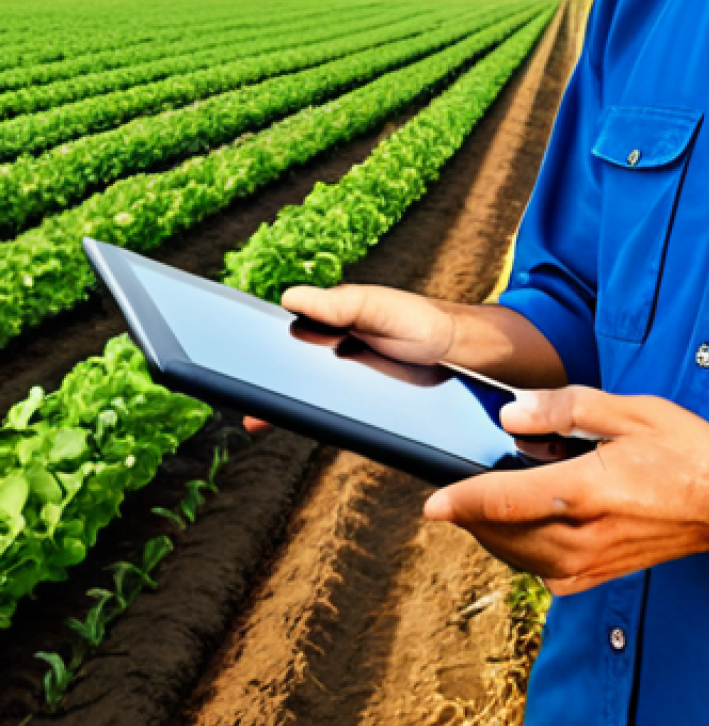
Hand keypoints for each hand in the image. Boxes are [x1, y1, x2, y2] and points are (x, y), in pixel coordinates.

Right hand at [244, 284, 454, 432]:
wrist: (460, 352)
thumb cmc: (419, 320)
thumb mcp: (377, 306)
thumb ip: (337, 304)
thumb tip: (289, 297)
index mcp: (329, 323)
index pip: (284, 338)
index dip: (257, 351)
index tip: (232, 362)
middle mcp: (333, 354)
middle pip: (290, 373)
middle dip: (264, 389)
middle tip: (243, 405)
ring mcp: (347, 382)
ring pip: (309, 397)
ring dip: (285, 408)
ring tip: (258, 420)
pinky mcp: (364, 405)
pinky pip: (335, 414)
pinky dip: (319, 421)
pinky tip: (308, 428)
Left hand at [423, 387, 708, 594]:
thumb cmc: (685, 450)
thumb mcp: (630, 410)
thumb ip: (566, 409)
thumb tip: (511, 414)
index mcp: (586, 490)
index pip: (504, 502)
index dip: (460, 501)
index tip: (430, 503)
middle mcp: (585, 535)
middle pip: (503, 535)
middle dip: (470, 518)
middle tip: (452, 495)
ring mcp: (593, 562)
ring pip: (520, 559)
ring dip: (492, 537)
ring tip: (479, 510)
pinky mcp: (601, 575)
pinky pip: (545, 573)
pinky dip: (523, 554)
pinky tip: (524, 530)